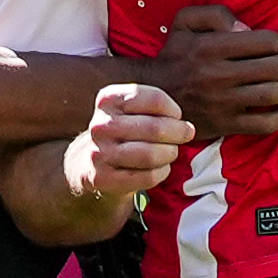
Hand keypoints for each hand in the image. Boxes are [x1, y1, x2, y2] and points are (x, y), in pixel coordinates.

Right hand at [64, 80, 192, 205]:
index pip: (155, 100)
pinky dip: (162, 172)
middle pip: (155, 128)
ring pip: (150, 155)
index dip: (173, 111)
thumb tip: (186, 129)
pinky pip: (146, 177)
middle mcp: (100, 125)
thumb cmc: (125, 131)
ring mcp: (99, 153)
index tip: (176, 117)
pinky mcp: (102, 178)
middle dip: (178, 133)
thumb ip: (157, 108)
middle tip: (185, 135)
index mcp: (108, 99)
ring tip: (171, 152)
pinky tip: (160, 168)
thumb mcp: (132, 108)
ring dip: (170, 154)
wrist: (91, 161)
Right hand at [149, 3, 277, 138]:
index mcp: (211, 47)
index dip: (275, 42)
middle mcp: (218, 75)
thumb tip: (246, 30)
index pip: (266, 42)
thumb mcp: (185, 22)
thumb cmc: (174, 56)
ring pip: (273, 94)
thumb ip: (215, 14)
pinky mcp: (225, 125)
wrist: (152, 95)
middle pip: (275, 68)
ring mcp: (223, 103)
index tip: (269, 47)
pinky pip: (265, 124)